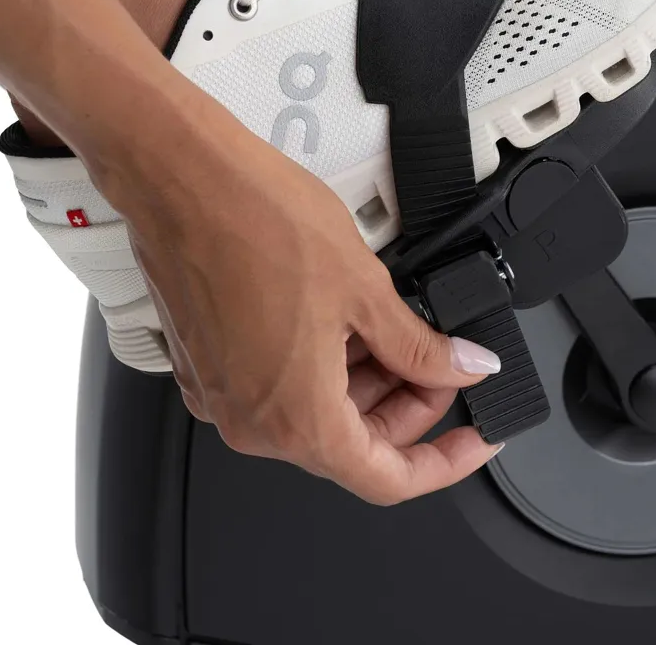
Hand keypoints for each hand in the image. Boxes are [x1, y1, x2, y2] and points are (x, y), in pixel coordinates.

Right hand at [102, 118, 503, 504]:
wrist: (179, 176)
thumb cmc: (256, 221)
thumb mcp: (365, 289)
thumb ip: (420, 346)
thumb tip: (462, 368)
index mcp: (296, 420)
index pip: (387, 478)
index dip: (443, 462)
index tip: (475, 440)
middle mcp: (251, 423)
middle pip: (351, 447)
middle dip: (405, 407)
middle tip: (442, 361)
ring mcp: (221, 396)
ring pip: (313, 416)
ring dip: (363, 383)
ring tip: (391, 327)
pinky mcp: (204, 366)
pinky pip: (276, 389)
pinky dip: (320, 367)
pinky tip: (343, 321)